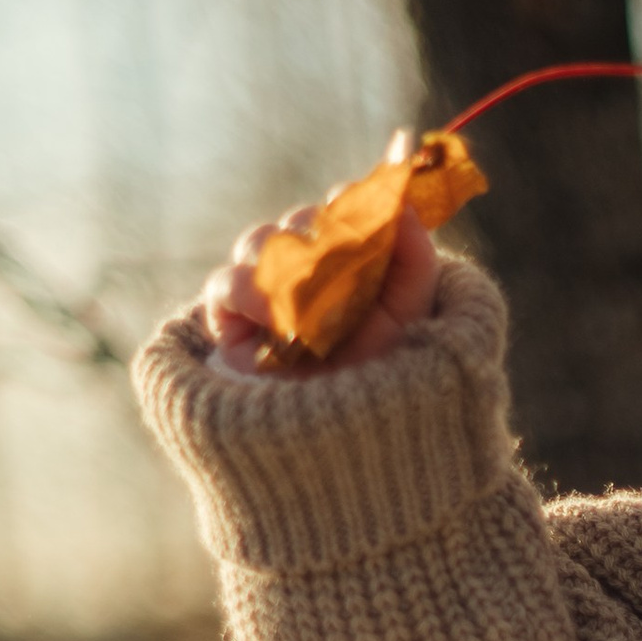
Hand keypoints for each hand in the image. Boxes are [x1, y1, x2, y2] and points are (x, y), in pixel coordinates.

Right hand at [203, 203, 439, 378]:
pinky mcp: (229, 318)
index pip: (344, 209)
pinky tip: (277, 323)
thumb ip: (413, 257)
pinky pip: (228, 282)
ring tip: (311, 313)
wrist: (344, 437)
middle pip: (302, 221)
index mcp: (351, 262)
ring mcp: (265, 290)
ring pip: (262, 241)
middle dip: (320, 237)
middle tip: (339, 274)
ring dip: (286, 266)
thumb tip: (403, 203)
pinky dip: (251, 294)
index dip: (348, 204)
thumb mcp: (411, 315)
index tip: (350, 205)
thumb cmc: (382, 376)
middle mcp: (307, 270)